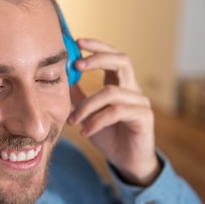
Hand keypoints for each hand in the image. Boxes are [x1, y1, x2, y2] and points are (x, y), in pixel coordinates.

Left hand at [67, 39, 159, 185]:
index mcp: (120, 84)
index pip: (113, 56)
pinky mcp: (143, 117)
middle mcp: (133, 89)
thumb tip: (61, 80)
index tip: (78, 41)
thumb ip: (79, 97)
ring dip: (86, 106)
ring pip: (111, 92)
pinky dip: (96, 121)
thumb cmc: (110, 136)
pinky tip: (85, 131)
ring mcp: (140, 102)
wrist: (128, 162)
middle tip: (77, 65)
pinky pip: (116, 112)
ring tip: (72, 121)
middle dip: (98, 59)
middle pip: (122, 61)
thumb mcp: (88, 114)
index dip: (97, 47)